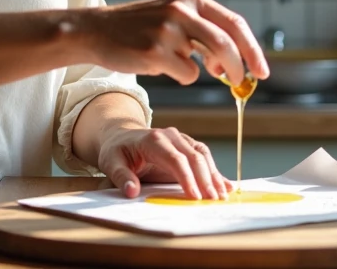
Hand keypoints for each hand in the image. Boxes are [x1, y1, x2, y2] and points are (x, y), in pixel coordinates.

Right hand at [80, 0, 269, 85]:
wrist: (96, 30)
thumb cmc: (139, 28)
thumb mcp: (173, 17)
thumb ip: (202, 36)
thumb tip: (229, 66)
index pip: (234, 23)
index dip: (253, 49)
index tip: (262, 71)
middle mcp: (181, 10)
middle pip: (227, 43)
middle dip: (240, 67)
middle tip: (240, 83)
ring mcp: (167, 30)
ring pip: (207, 62)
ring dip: (209, 73)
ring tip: (191, 70)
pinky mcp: (154, 51)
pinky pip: (186, 75)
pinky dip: (181, 76)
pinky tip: (160, 65)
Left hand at [98, 125, 232, 200]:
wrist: (121, 136)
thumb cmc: (117, 151)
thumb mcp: (110, 163)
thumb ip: (121, 177)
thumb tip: (131, 191)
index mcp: (153, 140)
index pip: (175, 159)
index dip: (187, 178)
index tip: (195, 196)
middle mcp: (170, 136)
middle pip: (193, 156)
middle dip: (205, 179)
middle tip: (213, 199)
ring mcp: (180, 139)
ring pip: (202, 155)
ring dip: (213, 175)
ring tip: (222, 195)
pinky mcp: (186, 145)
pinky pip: (203, 155)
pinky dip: (214, 170)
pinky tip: (225, 184)